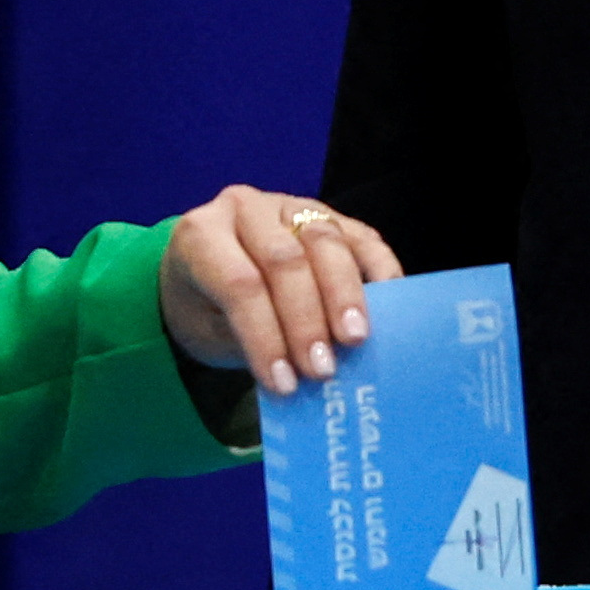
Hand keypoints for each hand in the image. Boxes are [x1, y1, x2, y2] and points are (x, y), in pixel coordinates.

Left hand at [162, 188, 402, 396]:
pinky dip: (379, 269)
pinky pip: (361, 236)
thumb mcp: (207, 331)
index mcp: (201, 235)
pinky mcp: (327, 214)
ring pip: (324, 240)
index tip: (285, 383)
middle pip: (285, 260)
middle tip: (323, 368)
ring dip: (344, 295)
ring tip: (355, 340)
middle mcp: (244, 209)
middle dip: (307, 319)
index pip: (240, 284)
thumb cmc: (203, 306)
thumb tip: (299, 377)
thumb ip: (249, 345)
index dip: (265, 335)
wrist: (204, 270)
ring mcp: (289, 206)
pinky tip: (389, 303)